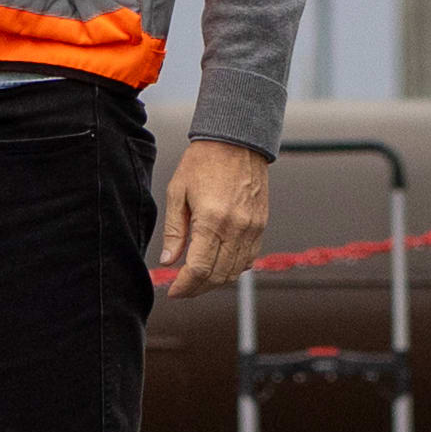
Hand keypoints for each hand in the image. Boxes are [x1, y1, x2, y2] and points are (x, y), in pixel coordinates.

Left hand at [156, 138, 269, 293]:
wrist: (237, 140)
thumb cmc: (203, 161)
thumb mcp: (177, 192)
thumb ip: (174, 231)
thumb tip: (168, 261)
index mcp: (212, 220)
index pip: (200, 269)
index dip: (185, 286)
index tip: (174, 291)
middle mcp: (236, 228)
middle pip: (219, 276)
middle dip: (198, 289)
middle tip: (183, 289)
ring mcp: (253, 228)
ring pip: (236, 272)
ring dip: (216, 282)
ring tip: (198, 280)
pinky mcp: (261, 225)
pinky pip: (249, 258)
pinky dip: (234, 269)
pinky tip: (219, 264)